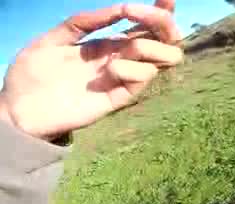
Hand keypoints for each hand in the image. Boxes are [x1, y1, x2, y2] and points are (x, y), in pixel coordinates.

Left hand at [0, 0, 182, 139]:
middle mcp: (120, 60)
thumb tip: (119, 7)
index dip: (159, 13)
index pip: (144, 27)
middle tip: (142, 14)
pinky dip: (134, 70)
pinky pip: (141, 80)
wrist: (20, 111)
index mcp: (107, 44)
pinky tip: (112, 69)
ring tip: (131, 47)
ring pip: (160, 60)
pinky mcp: (118, 98)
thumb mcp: (54, 39)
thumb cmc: (32, 75)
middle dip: (162, 23)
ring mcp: (121, 79)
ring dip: (150, 46)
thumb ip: (84, 22)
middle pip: (161, 40)